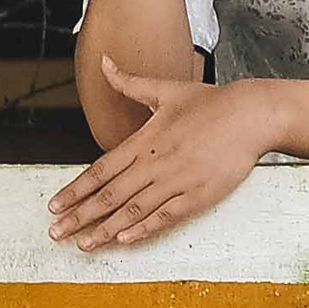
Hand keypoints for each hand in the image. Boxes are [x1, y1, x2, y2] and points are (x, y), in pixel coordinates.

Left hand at [47, 60, 278, 248]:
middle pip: (109, 196)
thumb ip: (129, 82)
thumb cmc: (213, 102)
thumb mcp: (166, 89)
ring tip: (84, 244)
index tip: (54, 206)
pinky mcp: (200, 194)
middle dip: (80, 217)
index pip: (100, 171)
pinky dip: (143, 229)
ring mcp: (177, 181)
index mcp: (144, 141)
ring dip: (105, 230)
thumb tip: (104, 63)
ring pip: (133, 211)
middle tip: (57, 232)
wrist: (254, 115)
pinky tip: (125, 239)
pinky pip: (165, 216)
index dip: (75, 191)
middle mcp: (156, 164)